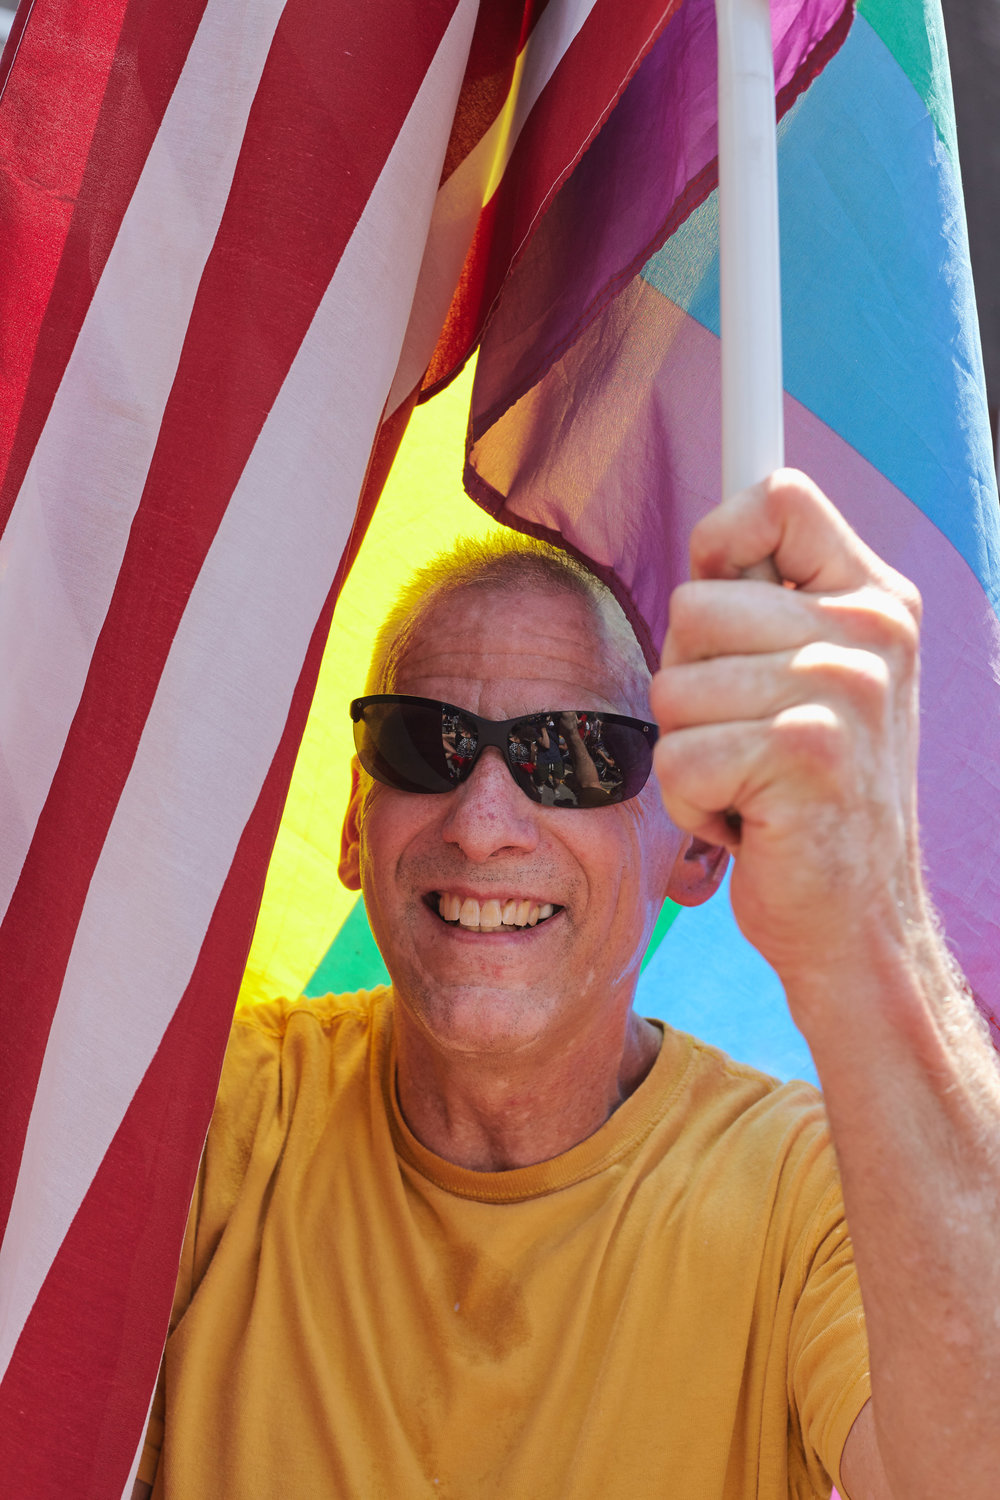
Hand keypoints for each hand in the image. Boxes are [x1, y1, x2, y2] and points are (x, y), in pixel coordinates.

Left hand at [650, 470, 924, 993]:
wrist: (860, 920)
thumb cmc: (811, 800)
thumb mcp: (815, 681)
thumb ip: (771, 607)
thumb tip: (708, 542)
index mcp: (874, 598)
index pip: (777, 498)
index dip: (719, 547)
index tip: (725, 625)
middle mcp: (871, 631)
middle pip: (693, 604)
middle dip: (690, 685)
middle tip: (747, 740)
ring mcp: (845, 688)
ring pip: (674, 686)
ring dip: (690, 751)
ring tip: (750, 784)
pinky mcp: (806, 752)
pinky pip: (679, 756)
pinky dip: (691, 804)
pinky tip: (748, 823)